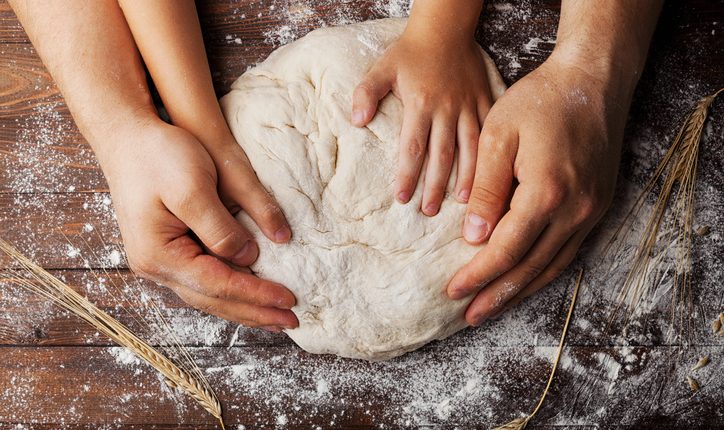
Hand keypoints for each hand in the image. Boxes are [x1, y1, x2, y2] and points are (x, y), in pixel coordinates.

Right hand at [100, 119, 298, 330]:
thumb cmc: (157, 156)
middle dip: (254, 312)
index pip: (218, 285)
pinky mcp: (170, 250)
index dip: (256, 294)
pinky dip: (231, 290)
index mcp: (160, 254)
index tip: (289, 298)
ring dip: (244, 307)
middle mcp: (157, 266)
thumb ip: (220, 227)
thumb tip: (249, 258)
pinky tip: (250, 294)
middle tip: (292, 321)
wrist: (126, 138)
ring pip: (209, 296)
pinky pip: (206, 280)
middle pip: (213, 300)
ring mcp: (161, 261)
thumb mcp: (192, 187)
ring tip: (276, 317)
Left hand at [351, 29, 492, 215]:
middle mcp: (447, 109)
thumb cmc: (410, 52)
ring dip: (467, 177)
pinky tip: (491, 175)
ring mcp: (469, 106)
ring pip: (470, 148)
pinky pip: (491, 132)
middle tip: (428, 211)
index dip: (407, 174)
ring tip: (464, 204)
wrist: (445, 28)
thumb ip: (366, 93)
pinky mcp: (485, 101)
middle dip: (435, 185)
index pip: (412, 147)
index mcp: (420, 104)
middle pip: (441, 155)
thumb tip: (356, 121)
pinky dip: (491, 155)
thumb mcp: (382, 68)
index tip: (402, 198)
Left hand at [447, 54, 633, 324]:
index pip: (505, 250)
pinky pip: (567, 251)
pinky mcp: (597, 207)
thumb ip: (486, 190)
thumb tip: (473, 237)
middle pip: (530, 267)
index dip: (477, 274)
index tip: (452, 291)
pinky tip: (524, 282)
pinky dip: (543, 272)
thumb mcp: (498, 137)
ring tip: (491, 309)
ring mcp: (591, 211)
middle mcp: (574, 210)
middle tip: (469, 316)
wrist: (592, 81)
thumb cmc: (539, 101)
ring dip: (520, 291)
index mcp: (546, 192)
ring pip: (552, 266)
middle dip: (497, 295)